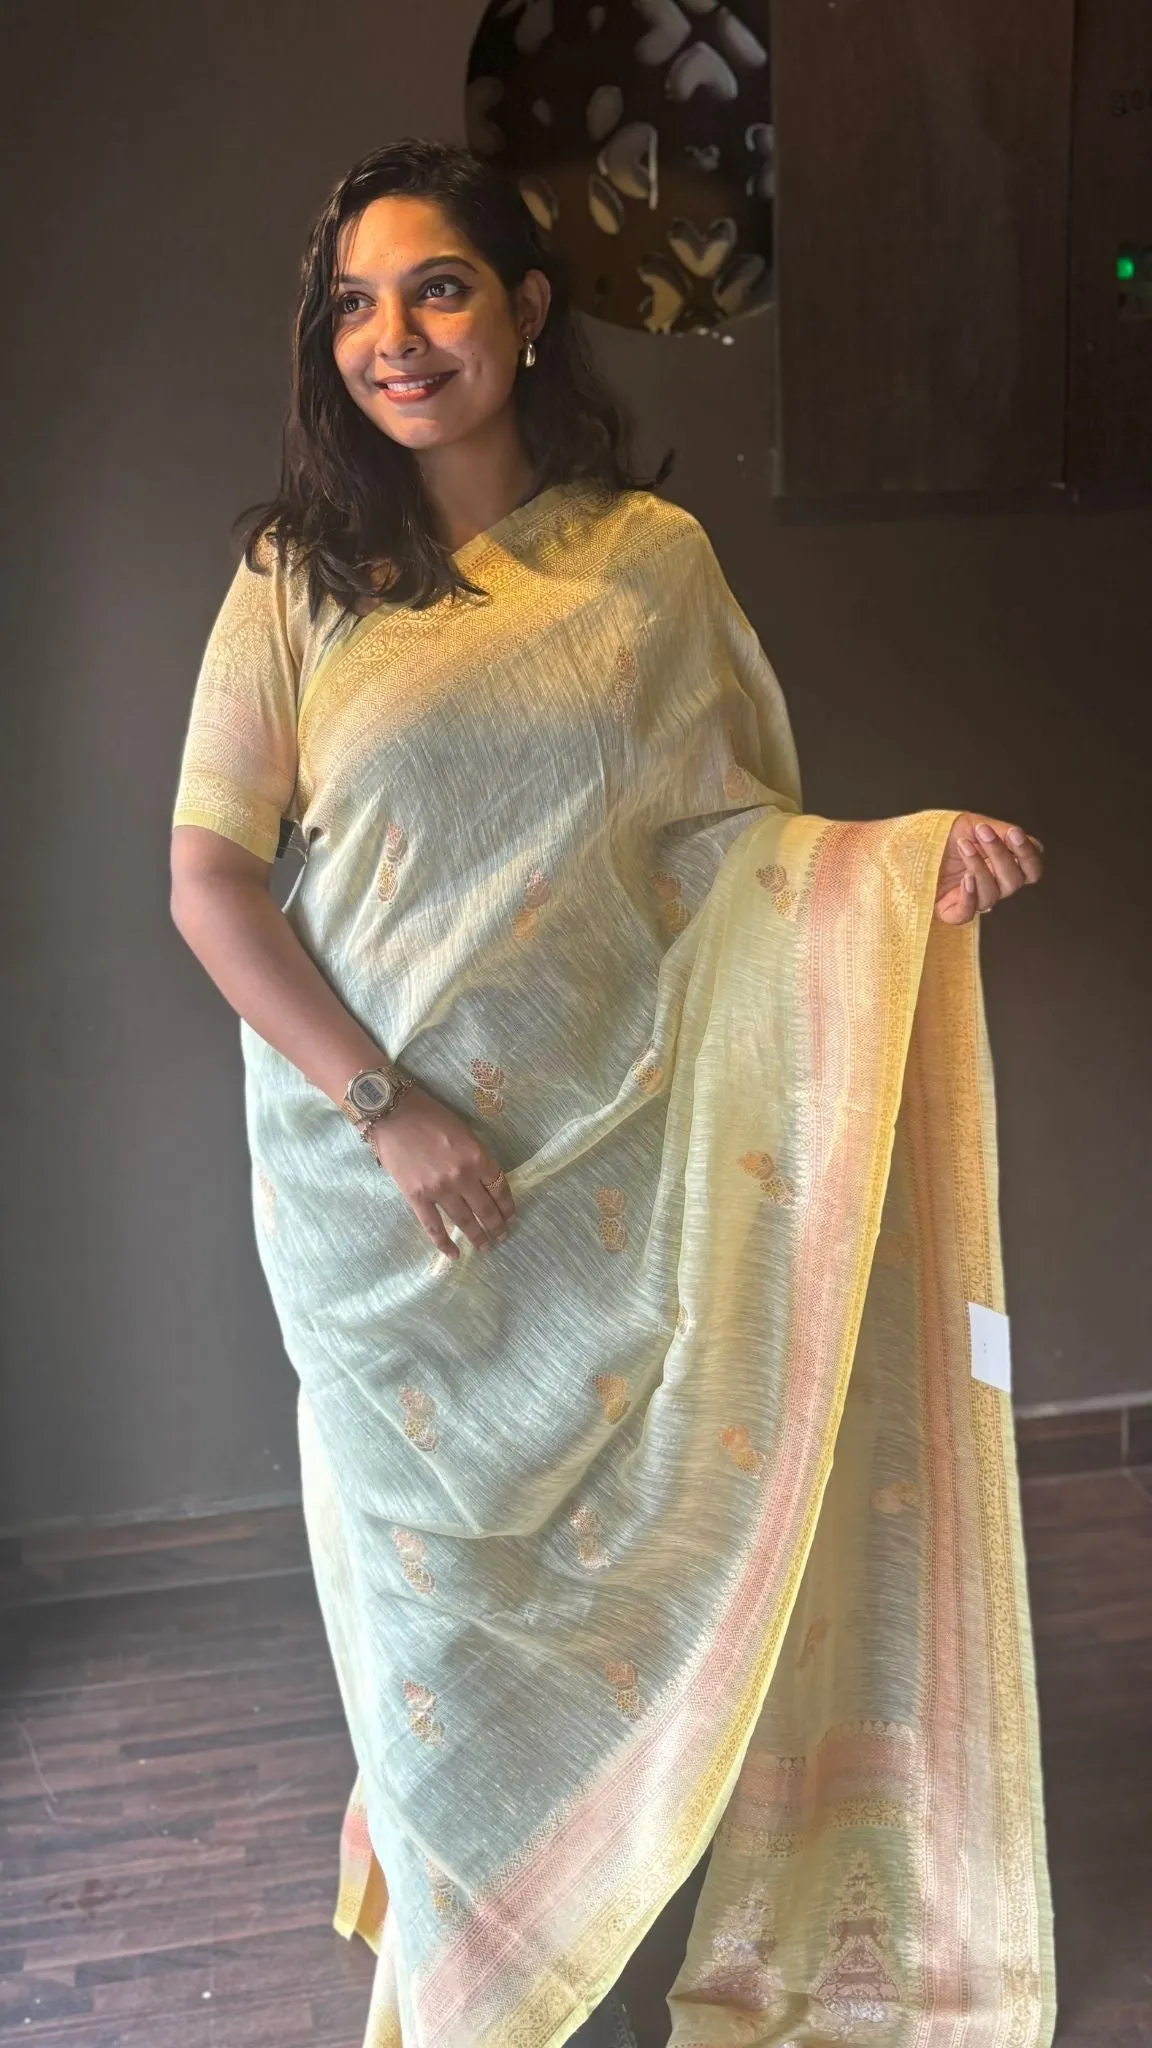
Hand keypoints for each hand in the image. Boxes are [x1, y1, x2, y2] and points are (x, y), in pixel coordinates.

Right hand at [368, 1085, 515, 1259]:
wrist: (391, 1114)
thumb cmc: (428, 1115)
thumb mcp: (463, 1131)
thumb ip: (475, 1156)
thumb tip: (484, 1180)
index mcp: (477, 1156)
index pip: (500, 1188)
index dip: (507, 1206)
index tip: (510, 1216)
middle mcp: (462, 1177)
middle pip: (486, 1209)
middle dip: (496, 1226)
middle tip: (502, 1237)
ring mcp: (439, 1190)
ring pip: (464, 1221)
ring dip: (477, 1236)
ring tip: (485, 1247)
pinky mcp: (417, 1198)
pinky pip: (433, 1227)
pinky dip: (444, 1243)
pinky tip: (454, 1254)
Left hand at [934, 813, 1043, 925]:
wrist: (908, 841)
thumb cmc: (943, 834)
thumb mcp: (973, 824)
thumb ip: (1001, 831)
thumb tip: (1021, 838)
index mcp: (1004, 864)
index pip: (1031, 870)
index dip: (1028, 855)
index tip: (1014, 834)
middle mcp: (993, 884)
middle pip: (1014, 881)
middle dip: (1000, 855)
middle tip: (983, 832)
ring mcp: (974, 898)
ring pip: (991, 895)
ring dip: (979, 867)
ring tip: (964, 846)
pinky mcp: (952, 911)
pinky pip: (968, 913)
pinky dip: (969, 896)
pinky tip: (965, 879)